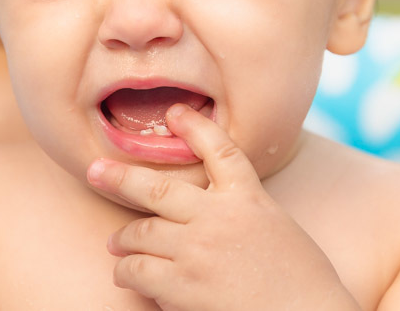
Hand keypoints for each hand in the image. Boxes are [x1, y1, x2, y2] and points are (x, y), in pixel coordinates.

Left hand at [87, 104, 359, 310]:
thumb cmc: (304, 285)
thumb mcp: (280, 231)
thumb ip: (245, 215)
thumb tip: (210, 214)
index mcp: (250, 199)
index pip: (220, 151)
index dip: (195, 128)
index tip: (175, 113)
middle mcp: (220, 217)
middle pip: (157, 187)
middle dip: (120, 177)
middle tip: (96, 171)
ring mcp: (199, 250)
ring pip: (140, 234)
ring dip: (124, 241)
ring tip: (116, 245)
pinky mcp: (184, 286)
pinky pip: (139, 272)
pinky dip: (129, 274)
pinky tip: (126, 276)